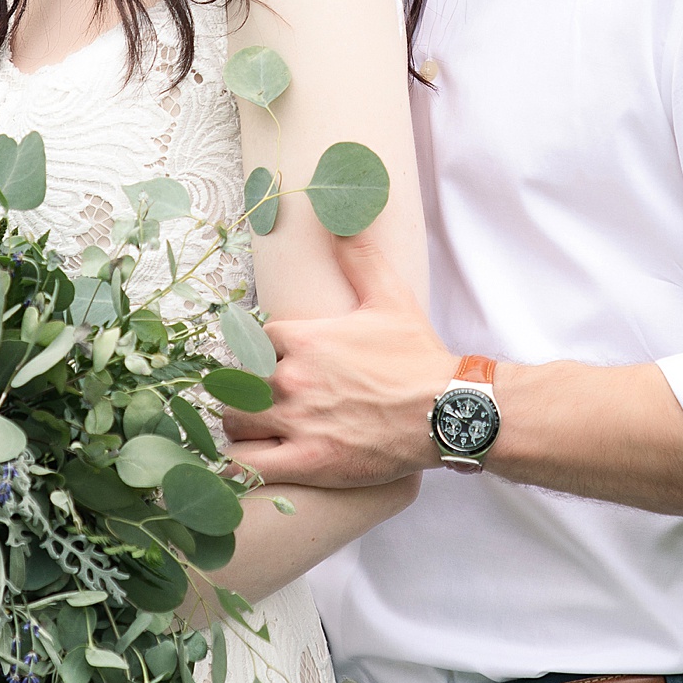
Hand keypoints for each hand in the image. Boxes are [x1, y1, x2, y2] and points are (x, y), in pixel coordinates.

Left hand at [223, 231, 456, 487]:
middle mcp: (290, 377)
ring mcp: (296, 421)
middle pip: (234, 381)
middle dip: (242, 388)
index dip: (257, 352)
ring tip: (254, 429)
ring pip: (233, 421)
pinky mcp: (307, 461)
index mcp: (301, 338)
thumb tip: (343, 217)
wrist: (449, 411)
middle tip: (260, 398)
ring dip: (238, 424)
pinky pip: (247, 464)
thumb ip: (359, 256)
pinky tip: (243, 461)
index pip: (250, 340)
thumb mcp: (388, 296)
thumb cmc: (417, 357)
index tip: (270, 362)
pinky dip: (237, 465)